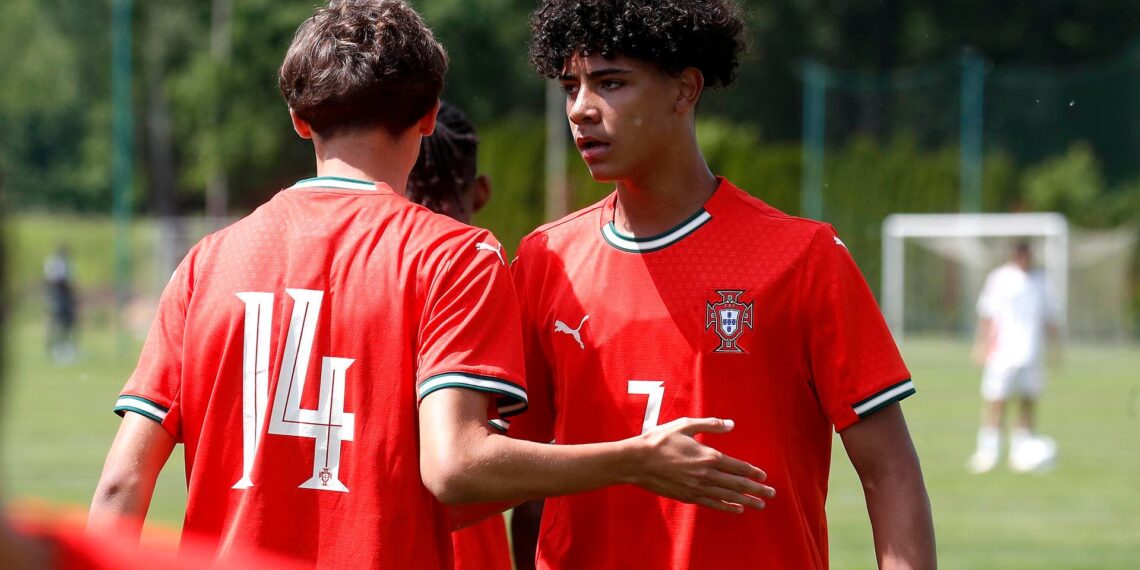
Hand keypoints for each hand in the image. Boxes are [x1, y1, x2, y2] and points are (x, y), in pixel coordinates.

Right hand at [628, 417, 774, 513]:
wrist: (637, 461)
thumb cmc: (660, 440)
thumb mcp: (685, 425)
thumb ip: (710, 424)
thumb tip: (731, 424)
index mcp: (708, 456)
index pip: (737, 466)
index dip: (753, 472)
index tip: (764, 476)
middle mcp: (706, 474)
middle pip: (737, 484)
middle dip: (757, 490)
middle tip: (772, 495)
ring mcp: (697, 487)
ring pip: (728, 496)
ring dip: (746, 501)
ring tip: (760, 505)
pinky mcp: (688, 496)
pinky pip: (712, 503)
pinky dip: (727, 506)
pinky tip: (737, 509)